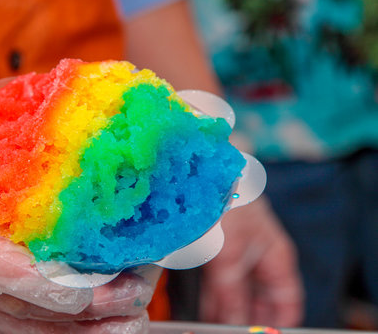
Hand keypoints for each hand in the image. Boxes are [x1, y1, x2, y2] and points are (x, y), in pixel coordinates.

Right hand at [0, 115, 160, 332]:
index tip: (90, 289)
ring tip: (134, 312)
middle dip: (84, 309)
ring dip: (82, 329)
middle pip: (15, 308)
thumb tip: (88, 113)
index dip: (36, 284)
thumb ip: (18, 136)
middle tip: (138, 288)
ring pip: (19, 331)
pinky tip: (105, 326)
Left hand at [199, 196, 303, 326]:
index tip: (263, 333)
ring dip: (227, 311)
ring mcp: (238, 253)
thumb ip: (231, 290)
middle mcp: (260, 257)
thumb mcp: (230, 252)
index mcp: (276, 257)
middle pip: (260, 300)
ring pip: (237, 292)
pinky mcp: (216, 248)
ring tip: (213, 326)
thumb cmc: (226, 203)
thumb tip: (233, 321)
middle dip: (247, 318)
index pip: (287, 301)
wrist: (203, 172)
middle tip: (231, 331)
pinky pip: (218, 281)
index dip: (278, 321)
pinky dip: (213, 297)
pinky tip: (204, 309)